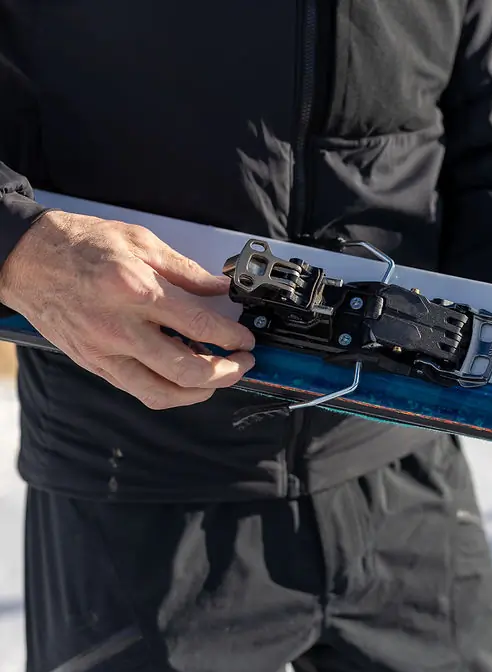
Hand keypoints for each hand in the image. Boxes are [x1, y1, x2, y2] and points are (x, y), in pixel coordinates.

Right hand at [0, 210, 255, 409]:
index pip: (199, 325)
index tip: (246, 340)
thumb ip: (185, 270)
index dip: (232, 338)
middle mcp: (120, 328)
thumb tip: (220, 289)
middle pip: (186, 370)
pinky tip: (184, 378)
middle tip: (243, 364)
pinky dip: (168, 391)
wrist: (26, 259)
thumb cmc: (79, 244)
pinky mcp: (93, 364)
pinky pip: (138, 390)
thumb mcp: (140, 241)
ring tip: (219, 379)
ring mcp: (104, 351)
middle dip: (226, 373)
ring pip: (162, 392)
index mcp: (136, 291)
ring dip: (200, 393)